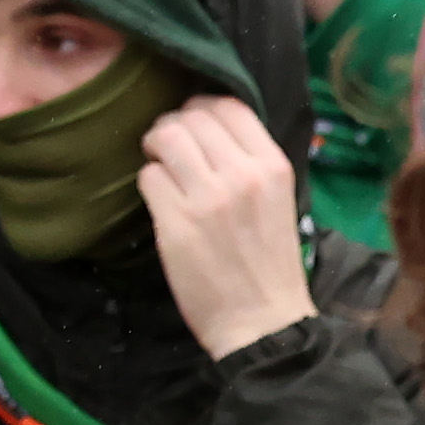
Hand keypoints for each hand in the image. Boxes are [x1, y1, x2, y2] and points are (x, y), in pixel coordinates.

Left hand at [143, 95, 315, 358]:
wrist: (262, 318)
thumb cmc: (268, 260)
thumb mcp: (276, 199)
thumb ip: (249, 162)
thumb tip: (209, 126)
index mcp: (273, 165)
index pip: (229, 106)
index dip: (200, 107)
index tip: (191, 125)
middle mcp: (243, 174)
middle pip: (191, 117)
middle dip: (171, 125)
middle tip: (166, 147)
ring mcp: (208, 198)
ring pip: (165, 139)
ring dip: (154, 147)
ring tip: (159, 165)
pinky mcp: (176, 222)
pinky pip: (148, 177)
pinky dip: (148, 181)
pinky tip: (158, 198)